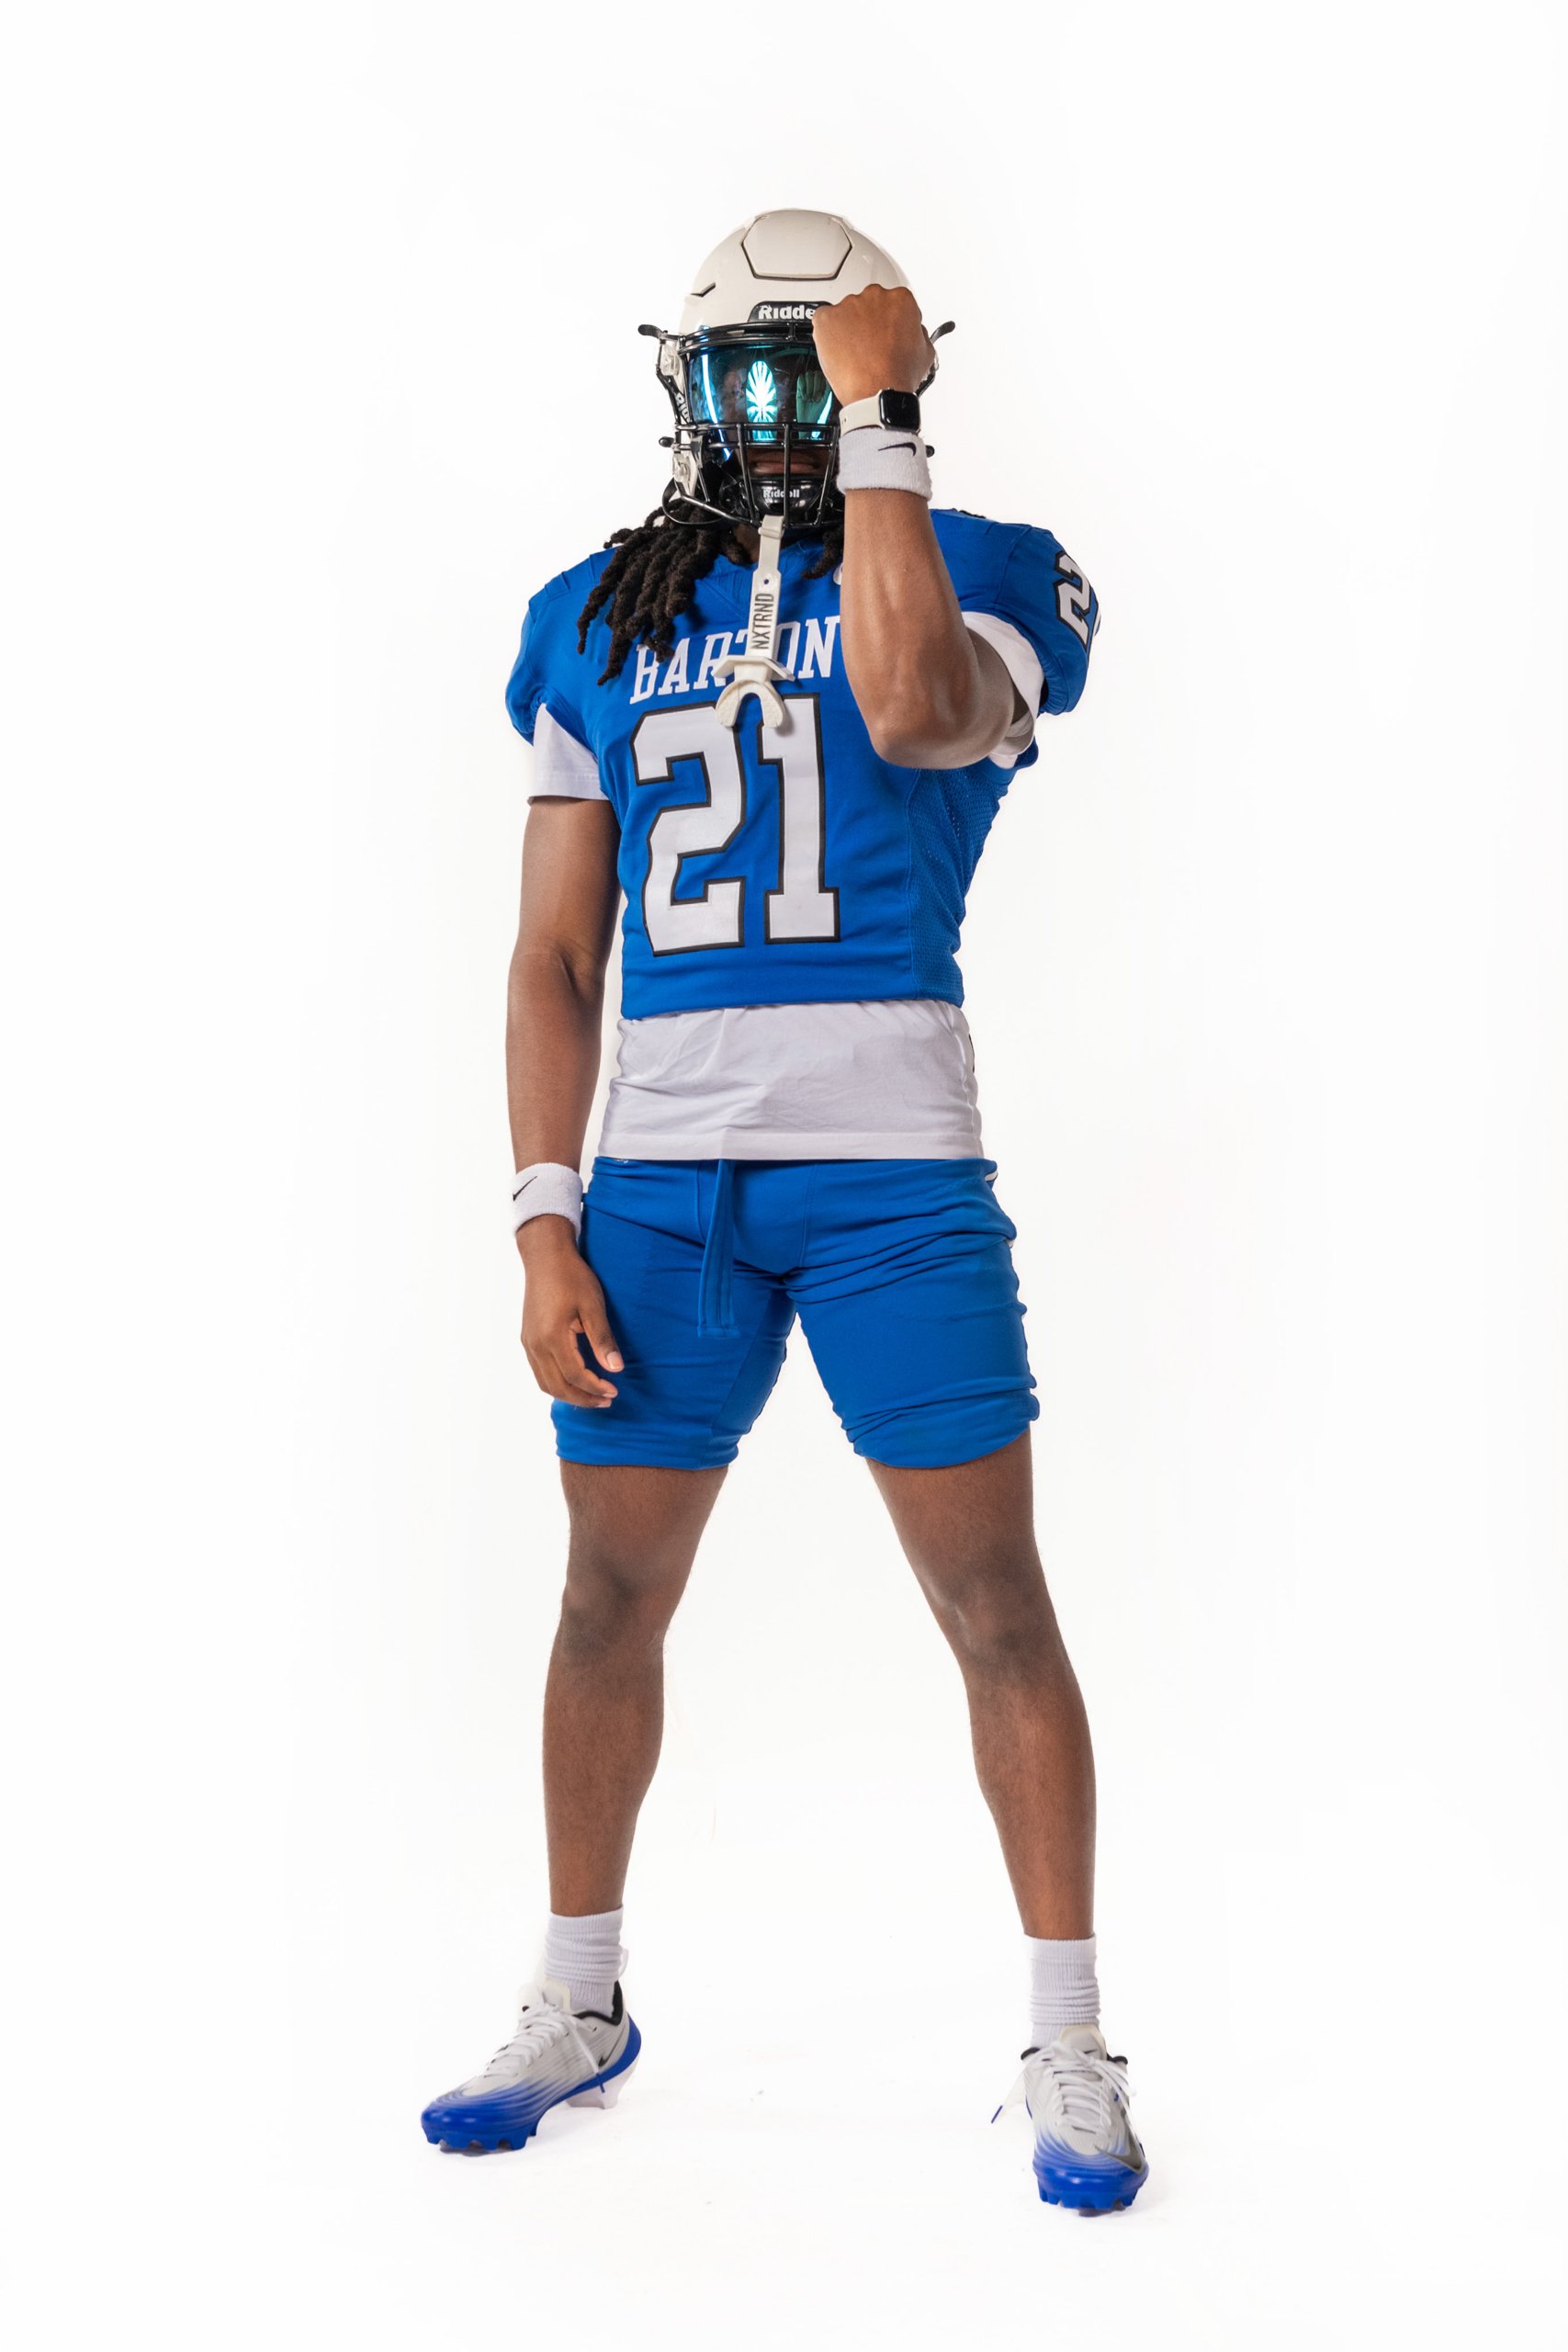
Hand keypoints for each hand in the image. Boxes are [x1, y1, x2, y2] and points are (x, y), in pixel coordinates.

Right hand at [517, 1218, 622, 1406]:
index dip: (596, 1388)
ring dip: (568, 1394)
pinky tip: (572, 1380)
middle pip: (557, 1386)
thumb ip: (602, 1339)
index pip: (575, 1376)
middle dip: (583, 1398)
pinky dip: (555, 1383)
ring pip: (545, 1383)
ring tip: (591, 1395)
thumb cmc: (572, 1277)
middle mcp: (536, 1345)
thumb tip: (616, 1369)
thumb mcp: (593, 1306)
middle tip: (606, 1400)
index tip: (614, 1391)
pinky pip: (538, 1371)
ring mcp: (528, 1342)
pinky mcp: (527, 1338)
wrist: (545, 1257)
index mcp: (552, 1337)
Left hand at [812, 284, 934, 407]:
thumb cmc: (899, 375)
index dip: (890, 323)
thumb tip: (912, 332)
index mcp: (900, 299)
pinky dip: (827, 334)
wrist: (877, 392)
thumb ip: (918, 332)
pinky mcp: (826, 318)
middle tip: (870, 347)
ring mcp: (849, 305)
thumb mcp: (925, 351)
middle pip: (869, 305)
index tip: (887, 335)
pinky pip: (823, 321)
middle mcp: (874, 296)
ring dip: (848, 329)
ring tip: (854, 355)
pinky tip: (838, 351)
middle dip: (868, 323)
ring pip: (846, 313)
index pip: (893, 304)